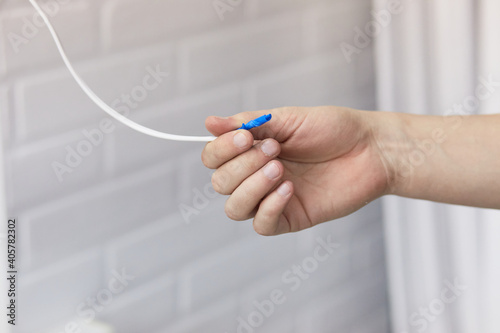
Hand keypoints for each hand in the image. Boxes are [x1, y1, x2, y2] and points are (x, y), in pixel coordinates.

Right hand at [201, 106, 389, 235]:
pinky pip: (262, 224)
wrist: (370, 149)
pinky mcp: (290, 217)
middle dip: (242, 165)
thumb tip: (208, 123)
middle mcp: (256, 176)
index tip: (246, 137)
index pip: (213, 158)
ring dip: (252, 186)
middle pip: (220, 183)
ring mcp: (271, 198)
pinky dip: (269, 206)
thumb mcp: (286, 119)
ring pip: (235, 208)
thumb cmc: (332, 129)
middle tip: (275, 150)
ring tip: (280, 169)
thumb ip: (247, 123)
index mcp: (251, 150)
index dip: (222, 149)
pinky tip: (290, 189)